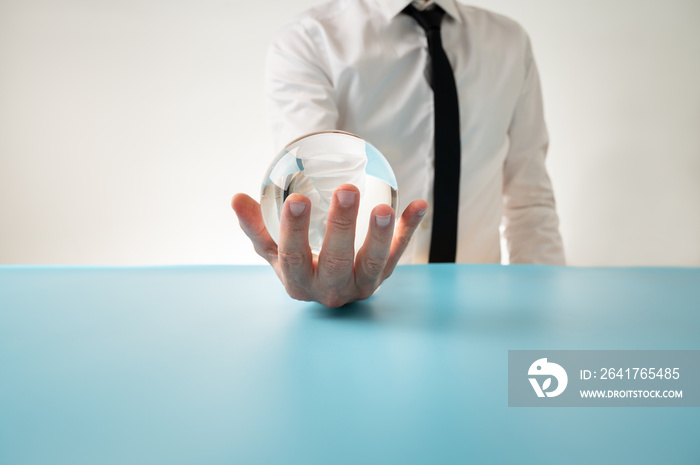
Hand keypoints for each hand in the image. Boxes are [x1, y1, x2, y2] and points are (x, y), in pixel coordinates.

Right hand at [232, 184, 427, 307]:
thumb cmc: (296, 261)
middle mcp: (330, 289)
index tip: (296, 200)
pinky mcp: (383, 275)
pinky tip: (419, 206)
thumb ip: (255, 225)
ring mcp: (360, 285)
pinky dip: (409, 230)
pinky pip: (398, 252)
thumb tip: (237, 198)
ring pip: (372, 262)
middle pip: (336, 261)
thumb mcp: (271, 249)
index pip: (293, 257)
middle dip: (342, 227)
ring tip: (384, 207)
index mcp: (298, 282)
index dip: (294, 231)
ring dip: (380, 234)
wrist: (323, 284)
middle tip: (346, 191)